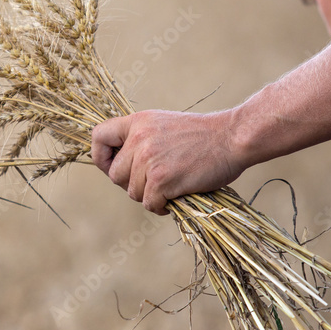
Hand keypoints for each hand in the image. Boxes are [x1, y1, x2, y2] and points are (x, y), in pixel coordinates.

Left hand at [91, 109, 245, 215]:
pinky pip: (149, 203)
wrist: (232, 138)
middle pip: (114, 175)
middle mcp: (139, 138)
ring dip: (149, 196)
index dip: (101, 157)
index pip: (98, 137)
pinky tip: (174, 199)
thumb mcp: (164, 126)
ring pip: (132, 192)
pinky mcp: (162, 179)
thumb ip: (141, 140)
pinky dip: (160, 207)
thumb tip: (121, 167)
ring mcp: (149, 159)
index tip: (114, 166)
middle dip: (131, 184)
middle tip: (153, 183)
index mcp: (138, 122)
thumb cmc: (203, 136)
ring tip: (169, 189)